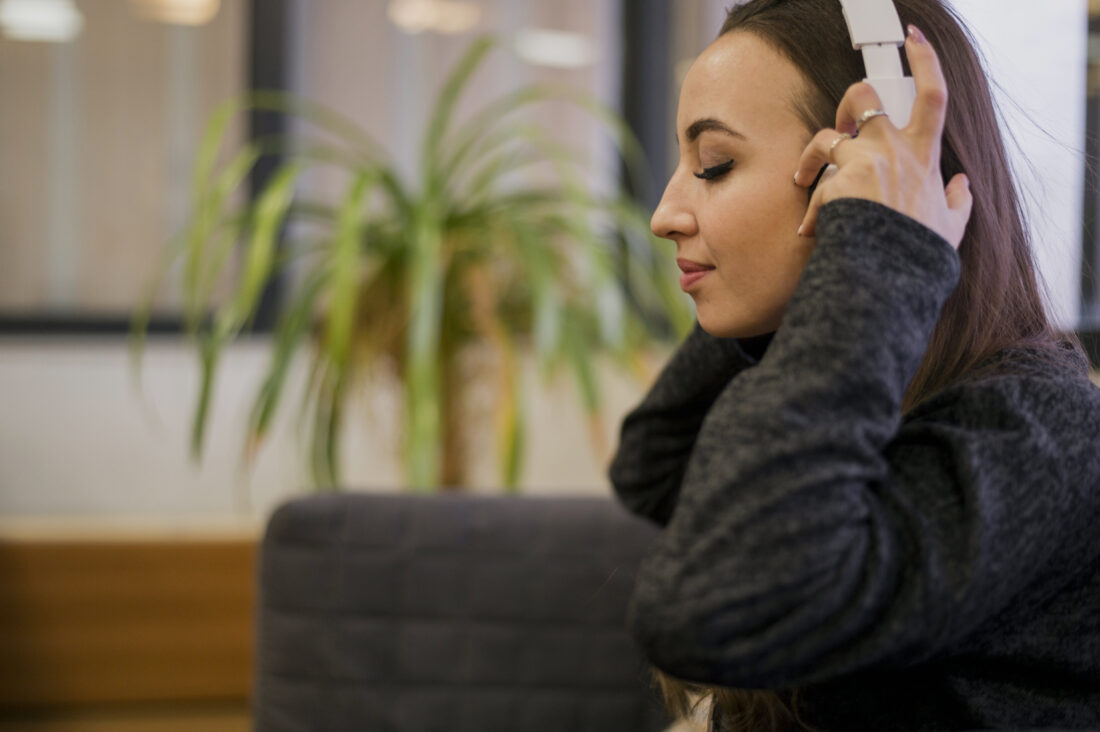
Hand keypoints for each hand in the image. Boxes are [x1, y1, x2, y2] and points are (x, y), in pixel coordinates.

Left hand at [793, 25, 971, 249]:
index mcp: (924, 153)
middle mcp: (892, 148)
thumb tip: (962, 184)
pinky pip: (816, 186)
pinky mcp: (836, 181)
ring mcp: (862, 161)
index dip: (925, 61)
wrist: (890, 270)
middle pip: (864, 97)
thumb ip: (958, 201)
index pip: (933, 94)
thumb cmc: (919, 250)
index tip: (914, 41)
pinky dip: (812, 208)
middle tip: (842, 125)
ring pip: (825, 138)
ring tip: (804, 178)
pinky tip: (810, 230)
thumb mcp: (952, 226)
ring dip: (812, 157)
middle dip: (848, 102)